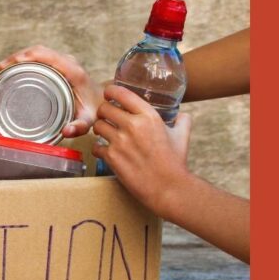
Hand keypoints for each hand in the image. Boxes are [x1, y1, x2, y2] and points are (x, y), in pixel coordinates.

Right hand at [0, 45, 103, 137]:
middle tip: (1, 68)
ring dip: (21, 55)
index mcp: (73, 72)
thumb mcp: (88, 120)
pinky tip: (16, 67)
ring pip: (40, 51)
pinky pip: (42, 55)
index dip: (26, 57)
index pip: (47, 56)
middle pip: (40, 50)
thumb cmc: (93, 110)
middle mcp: (69, 62)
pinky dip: (27, 58)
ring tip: (4, 67)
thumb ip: (79, 127)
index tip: (9, 65)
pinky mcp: (61, 63)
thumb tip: (66, 131)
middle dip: (18, 56)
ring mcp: (65, 61)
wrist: (103, 101)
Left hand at [92, 85, 193, 216]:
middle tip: (105, 118)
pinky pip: (95, 147)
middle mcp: (132, 126)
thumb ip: (182, 122)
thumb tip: (183, 115)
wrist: (168, 187)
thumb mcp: (182, 137)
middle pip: (104, 109)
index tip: (108, 94)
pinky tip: (104, 152)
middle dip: (103, 112)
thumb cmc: (175, 162)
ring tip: (104, 134)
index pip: (121, 93)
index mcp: (149, 116)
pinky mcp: (112, 157)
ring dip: (99, 130)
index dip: (111, 91)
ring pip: (97, 126)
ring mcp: (120, 142)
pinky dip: (98, 149)